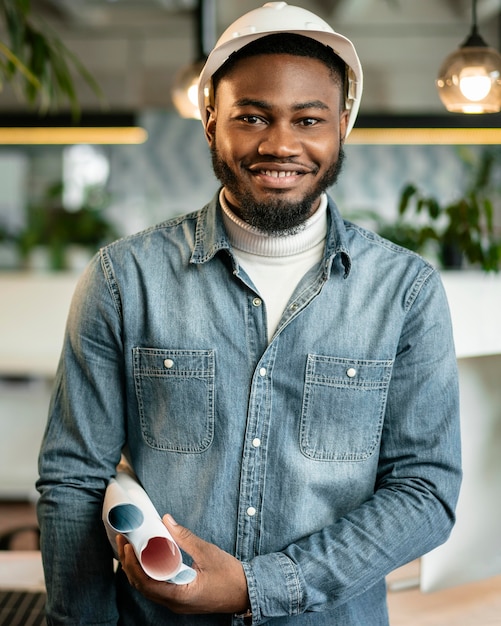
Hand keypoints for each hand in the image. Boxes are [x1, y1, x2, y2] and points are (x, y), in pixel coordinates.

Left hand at [116, 514, 249, 614]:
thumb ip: (184, 537)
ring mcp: (176, 602)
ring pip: (148, 588)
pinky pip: (157, 587)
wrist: (247, 592)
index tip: (127, 545)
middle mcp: (174, 603)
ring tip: (131, 547)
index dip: (132, 564)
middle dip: (129, 563)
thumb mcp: (207, 552)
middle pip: (142, 586)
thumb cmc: (229, 576)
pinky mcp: (180, 598)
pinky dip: (148, 572)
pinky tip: (147, 558)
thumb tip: (167, 520)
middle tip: (124, 541)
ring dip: (137, 568)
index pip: (145, 583)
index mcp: (179, 596)